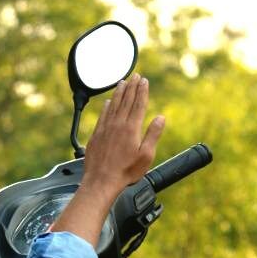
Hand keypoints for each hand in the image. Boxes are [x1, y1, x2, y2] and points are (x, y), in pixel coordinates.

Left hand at [82, 74, 164, 196]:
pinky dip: (106, 106)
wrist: (101, 181)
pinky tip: (107, 102)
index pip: (138, 104)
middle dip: (132, 87)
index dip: (142, 91)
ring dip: (119, 92)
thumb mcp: (145, 156)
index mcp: (131, 129)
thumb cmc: (125, 172)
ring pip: (113, 104)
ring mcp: (105, 128)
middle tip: (135, 76)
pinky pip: (102, 115)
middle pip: (126, 100)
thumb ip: (153, 135)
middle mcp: (117, 124)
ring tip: (122, 82)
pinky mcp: (96, 134)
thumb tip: (160, 118)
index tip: (144, 81)